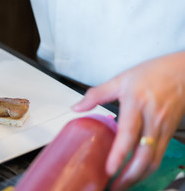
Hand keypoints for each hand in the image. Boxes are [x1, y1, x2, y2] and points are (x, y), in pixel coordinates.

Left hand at [72, 52, 184, 189]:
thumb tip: (76, 107)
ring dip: (138, 176)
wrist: (181, 71)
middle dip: (129, 176)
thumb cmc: (152, 73)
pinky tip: (136, 173)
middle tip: (113, 186)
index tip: (109, 169)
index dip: (119, 153)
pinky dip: (147, 168)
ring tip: (122, 185)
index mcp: (137, 103)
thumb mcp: (120, 80)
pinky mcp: (170, 132)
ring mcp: (163, 127)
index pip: (128, 132)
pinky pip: (159, 155)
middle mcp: (152, 118)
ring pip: (154, 159)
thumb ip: (96, 94)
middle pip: (144, 154)